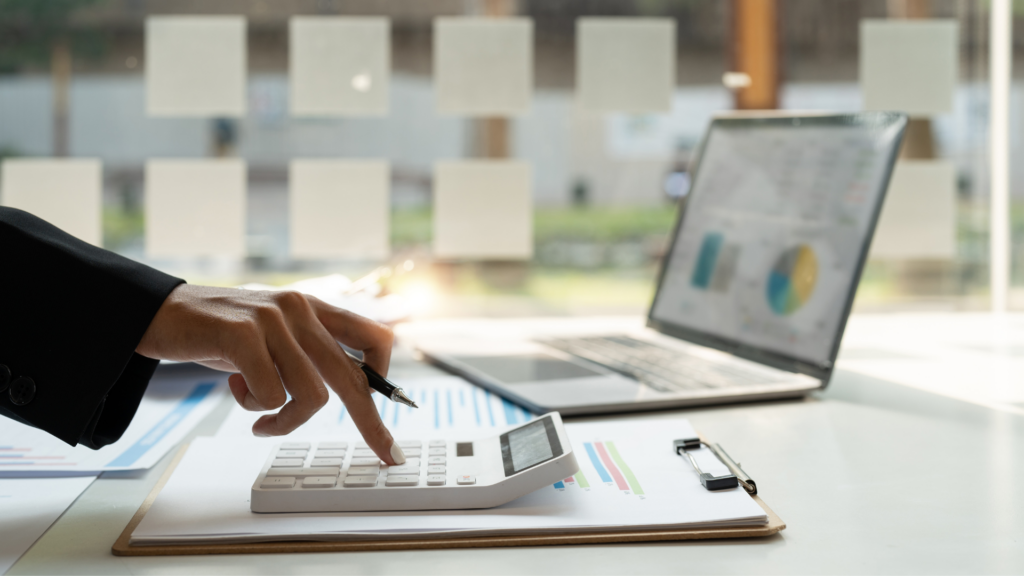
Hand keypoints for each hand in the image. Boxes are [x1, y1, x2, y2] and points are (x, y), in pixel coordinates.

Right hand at [136, 284, 404, 464]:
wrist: (158, 313)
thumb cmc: (218, 334)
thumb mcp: (271, 339)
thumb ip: (306, 355)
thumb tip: (350, 391)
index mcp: (312, 308)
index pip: (373, 335)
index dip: (386, 374)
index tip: (394, 406)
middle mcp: (300, 310)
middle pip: (351, 377)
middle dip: (371, 422)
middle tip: (387, 454)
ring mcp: (273, 319)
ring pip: (311, 395)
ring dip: (285, 419)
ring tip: (258, 416)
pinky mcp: (243, 334)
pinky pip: (271, 395)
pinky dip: (255, 408)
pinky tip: (233, 388)